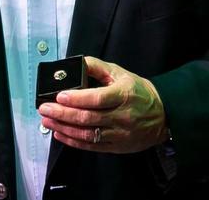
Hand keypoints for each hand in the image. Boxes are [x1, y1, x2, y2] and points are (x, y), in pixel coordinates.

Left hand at [38, 56, 168, 153]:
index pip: (97, 98)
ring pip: (87, 134)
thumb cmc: (139, 92)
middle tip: (45, 109)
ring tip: (48, 121)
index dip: (76, 98)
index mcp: (123, 95)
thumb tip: (78, 62)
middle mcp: (122, 116)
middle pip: (88, 117)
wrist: (163, 115)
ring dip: (64, 128)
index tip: (59, 95)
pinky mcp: (116, 146)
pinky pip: (91, 146)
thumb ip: (98, 67)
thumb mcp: (121, 73)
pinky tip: (60, 134)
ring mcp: (119, 133)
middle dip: (63, 113)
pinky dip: (73, 141)